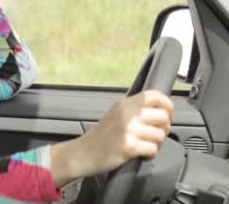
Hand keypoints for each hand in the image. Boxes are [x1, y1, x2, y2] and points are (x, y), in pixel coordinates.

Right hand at [50, 89, 173, 186]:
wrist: (83, 153)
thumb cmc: (100, 137)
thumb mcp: (115, 114)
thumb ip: (134, 110)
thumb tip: (160, 111)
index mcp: (124, 104)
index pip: (155, 95)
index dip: (167, 105)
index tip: (167, 115)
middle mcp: (126, 114)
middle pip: (163, 116)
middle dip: (164, 129)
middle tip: (154, 135)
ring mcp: (127, 129)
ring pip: (160, 135)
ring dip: (156, 144)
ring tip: (145, 146)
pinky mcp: (128, 146)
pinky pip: (152, 149)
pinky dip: (150, 154)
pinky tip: (141, 154)